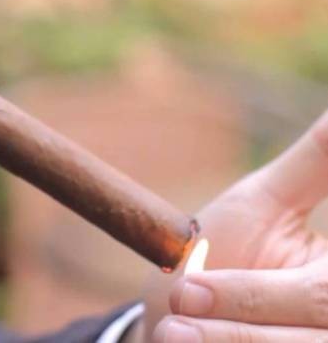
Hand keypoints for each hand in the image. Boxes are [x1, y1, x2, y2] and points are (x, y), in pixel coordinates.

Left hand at [141, 111, 327, 341]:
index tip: (207, 276)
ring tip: (172, 332)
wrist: (176, 326)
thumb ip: (317, 160)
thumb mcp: (263, 202)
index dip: (267, 282)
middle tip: (183, 294)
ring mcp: (319, 341)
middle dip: (249, 300)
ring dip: (230, 340)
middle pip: (322, 302)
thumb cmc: (223, 253)